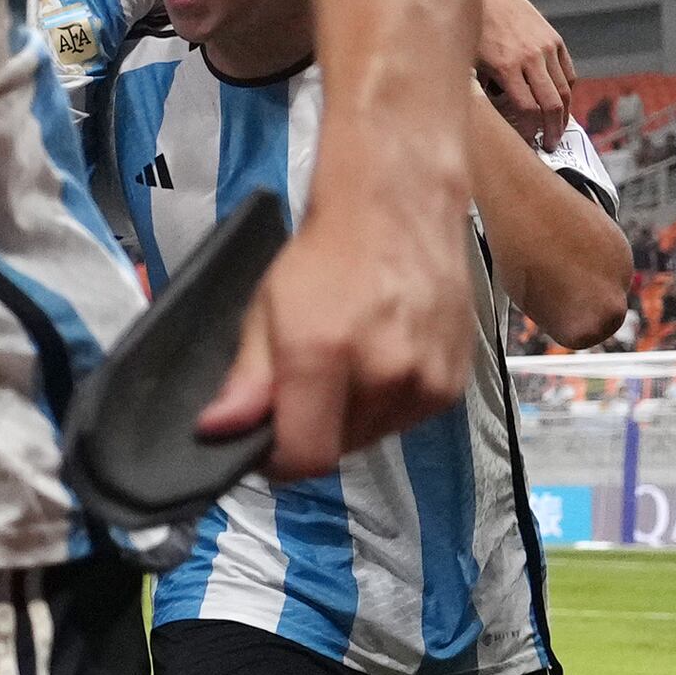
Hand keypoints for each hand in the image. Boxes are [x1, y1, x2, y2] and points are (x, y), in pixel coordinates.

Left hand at [207, 189, 471, 480]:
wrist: (398, 213)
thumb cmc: (322, 259)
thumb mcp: (264, 312)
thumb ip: (247, 380)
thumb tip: (219, 433)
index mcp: (326, 357)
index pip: (306, 456)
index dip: (278, 462)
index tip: (263, 443)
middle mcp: (385, 376)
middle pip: (338, 449)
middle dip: (311, 431)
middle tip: (302, 388)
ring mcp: (428, 382)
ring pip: (373, 437)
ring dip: (349, 421)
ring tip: (344, 369)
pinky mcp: (456, 383)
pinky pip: (407, 419)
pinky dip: (385, 406)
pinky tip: (377, 363)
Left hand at [475, 0, 573, 143]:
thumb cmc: (467, 31)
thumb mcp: (467, 61)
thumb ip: (481, 88)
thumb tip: (493, 118)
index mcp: (504, 65)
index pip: (526, 108)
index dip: (528, 129)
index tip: (526, 142)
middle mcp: (530, 57)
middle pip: (550, 103)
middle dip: (551, 129)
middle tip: (550, 145)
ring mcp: (546, 47)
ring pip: (564, 90)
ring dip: (564, 115)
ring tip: (558, 130)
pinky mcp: (554, 40)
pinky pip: (568, 72)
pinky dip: (567, 91)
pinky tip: (561, 104)